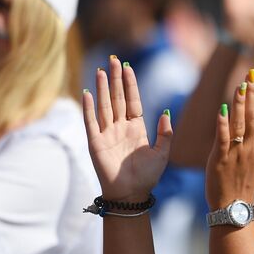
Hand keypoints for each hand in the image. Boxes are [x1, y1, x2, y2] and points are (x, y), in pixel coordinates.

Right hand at [82, 57, 171, 200]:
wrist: (132, 194)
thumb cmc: (148, 176)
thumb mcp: (162, 153)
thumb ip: (165, 133)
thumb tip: (166, 112)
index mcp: (136, 129)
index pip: (132, 101)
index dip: (130, 84)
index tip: (128, 66)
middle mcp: (120, 128)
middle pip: (117, 98)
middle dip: (116, 79)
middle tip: (113, 59)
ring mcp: (107, 134)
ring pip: (104, 105)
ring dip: (102, 88)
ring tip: (101, 70)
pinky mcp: (95, 143)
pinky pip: (91, 122)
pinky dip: (89, 107)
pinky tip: (88, 93)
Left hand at [206, 71, 253, 209]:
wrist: (234, 206)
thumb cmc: (248, 186)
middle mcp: (251, 148)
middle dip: (253, 95)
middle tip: (251, 76)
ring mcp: (236, 153)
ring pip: (240, 124)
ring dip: (240, 104)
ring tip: (240, 85)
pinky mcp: (221, 159)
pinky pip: (223, 138)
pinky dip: (223, 124)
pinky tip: (222, 109)